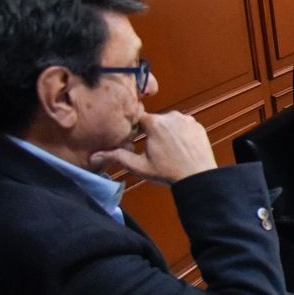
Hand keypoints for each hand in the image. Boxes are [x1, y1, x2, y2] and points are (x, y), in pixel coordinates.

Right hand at [89, 111, 215, 184]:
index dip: (135, 127)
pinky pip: (184, 126)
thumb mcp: (139, 166)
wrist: (198, 177)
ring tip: (168, 150)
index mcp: (154, 123)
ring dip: (167, 132)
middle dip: (152, 132)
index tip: (135, 137)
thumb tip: (95, 156)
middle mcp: (171, 116)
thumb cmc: (169, 173)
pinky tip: (180, 148)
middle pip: (154, 121)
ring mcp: (186, 119)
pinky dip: (181, 134)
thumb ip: (117, 157)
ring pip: (170, 122)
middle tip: (154, 150)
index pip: (138, 117)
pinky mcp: (197, 125)